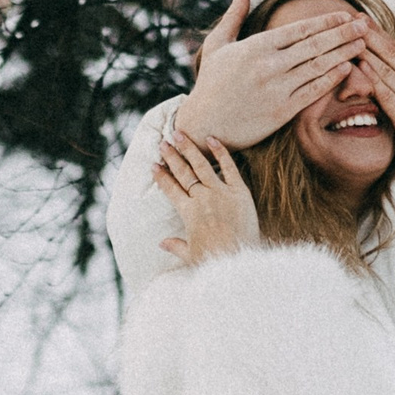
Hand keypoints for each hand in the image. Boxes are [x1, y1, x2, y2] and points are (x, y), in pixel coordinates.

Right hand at [153, 134, 259, 266]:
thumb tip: (162, 243)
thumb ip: (176, 246)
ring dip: (189, 149)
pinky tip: (211, 138)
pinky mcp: (239, 191)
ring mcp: (221, 193)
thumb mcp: (191, 255)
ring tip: (180, 134)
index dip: (161, 177)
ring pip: (201, 165)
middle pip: (183, 173)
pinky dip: (220, 152)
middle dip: (172, 157)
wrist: (240, 259)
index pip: (171, 189)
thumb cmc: (215, 260)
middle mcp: (202, 198)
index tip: (154, 166)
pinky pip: (228, 167)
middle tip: (163, 143)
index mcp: (188, 213)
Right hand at [174, 0, 369, 149]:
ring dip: (343, 53)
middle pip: (314, 45)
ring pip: (317, 66)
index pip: (299, 29)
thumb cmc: (210, 84)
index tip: (345, 15)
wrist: (202, 124)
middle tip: (365, 24)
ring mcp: (276, 89)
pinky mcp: (281, 112)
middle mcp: (268, 65)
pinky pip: (312, 92)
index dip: (325, 21)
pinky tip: (347, 68)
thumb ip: (234, 15)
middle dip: (343, 33)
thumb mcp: (218, 45)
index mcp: (255, 46)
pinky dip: (331, 79)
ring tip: (362, 43)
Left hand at [359, 29, 394, 196]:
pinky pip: (389, 94)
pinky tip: (361, 67)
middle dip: (369, 33)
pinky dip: (374, 78)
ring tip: (348, 35)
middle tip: (349, 16)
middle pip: (391, 52)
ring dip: (367, 50)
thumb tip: (392, 75)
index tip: (360, 19)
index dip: (378, 33)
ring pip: (387, 68)